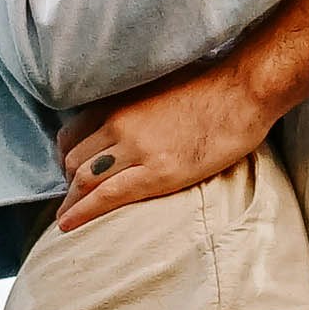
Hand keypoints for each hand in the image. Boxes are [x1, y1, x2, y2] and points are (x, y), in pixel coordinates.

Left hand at [51, 59, 272, 230]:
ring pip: (83, 180)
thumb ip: (135, 104)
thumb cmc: (211, 84)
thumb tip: (132, 118)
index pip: (71, 134)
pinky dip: (82, 212)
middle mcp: (118, 124)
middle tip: (76, 198)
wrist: (243, 91)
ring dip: (72, 201)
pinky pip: (107, 196)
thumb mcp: (158, 86)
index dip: (65, 158)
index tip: (70, 172)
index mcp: (118, 102)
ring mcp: (136, 149)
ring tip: (68, 217)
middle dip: (68, 183)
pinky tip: (67, 225)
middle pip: (73, 160)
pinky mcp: (157, 173)